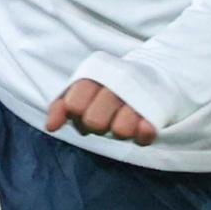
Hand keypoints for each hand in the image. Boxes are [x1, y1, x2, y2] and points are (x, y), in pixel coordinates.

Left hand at [44, 78, 158, 145]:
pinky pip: (146, 132)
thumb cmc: (108, 88)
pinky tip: (142, 127)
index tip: (81, 111)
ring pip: (120, 131)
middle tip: (105, 117)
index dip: (75, 114)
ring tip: (124, 121)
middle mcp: (117, 84)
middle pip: (94, 122)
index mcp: (96, 76)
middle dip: (96, 125)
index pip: (73, 104)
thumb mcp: (81, 90)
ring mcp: (139, 97)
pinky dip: (143, 133)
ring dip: (120, 130)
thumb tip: (51, 127)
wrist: (153, 76)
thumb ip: (60, 106)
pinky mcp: (158, 111)